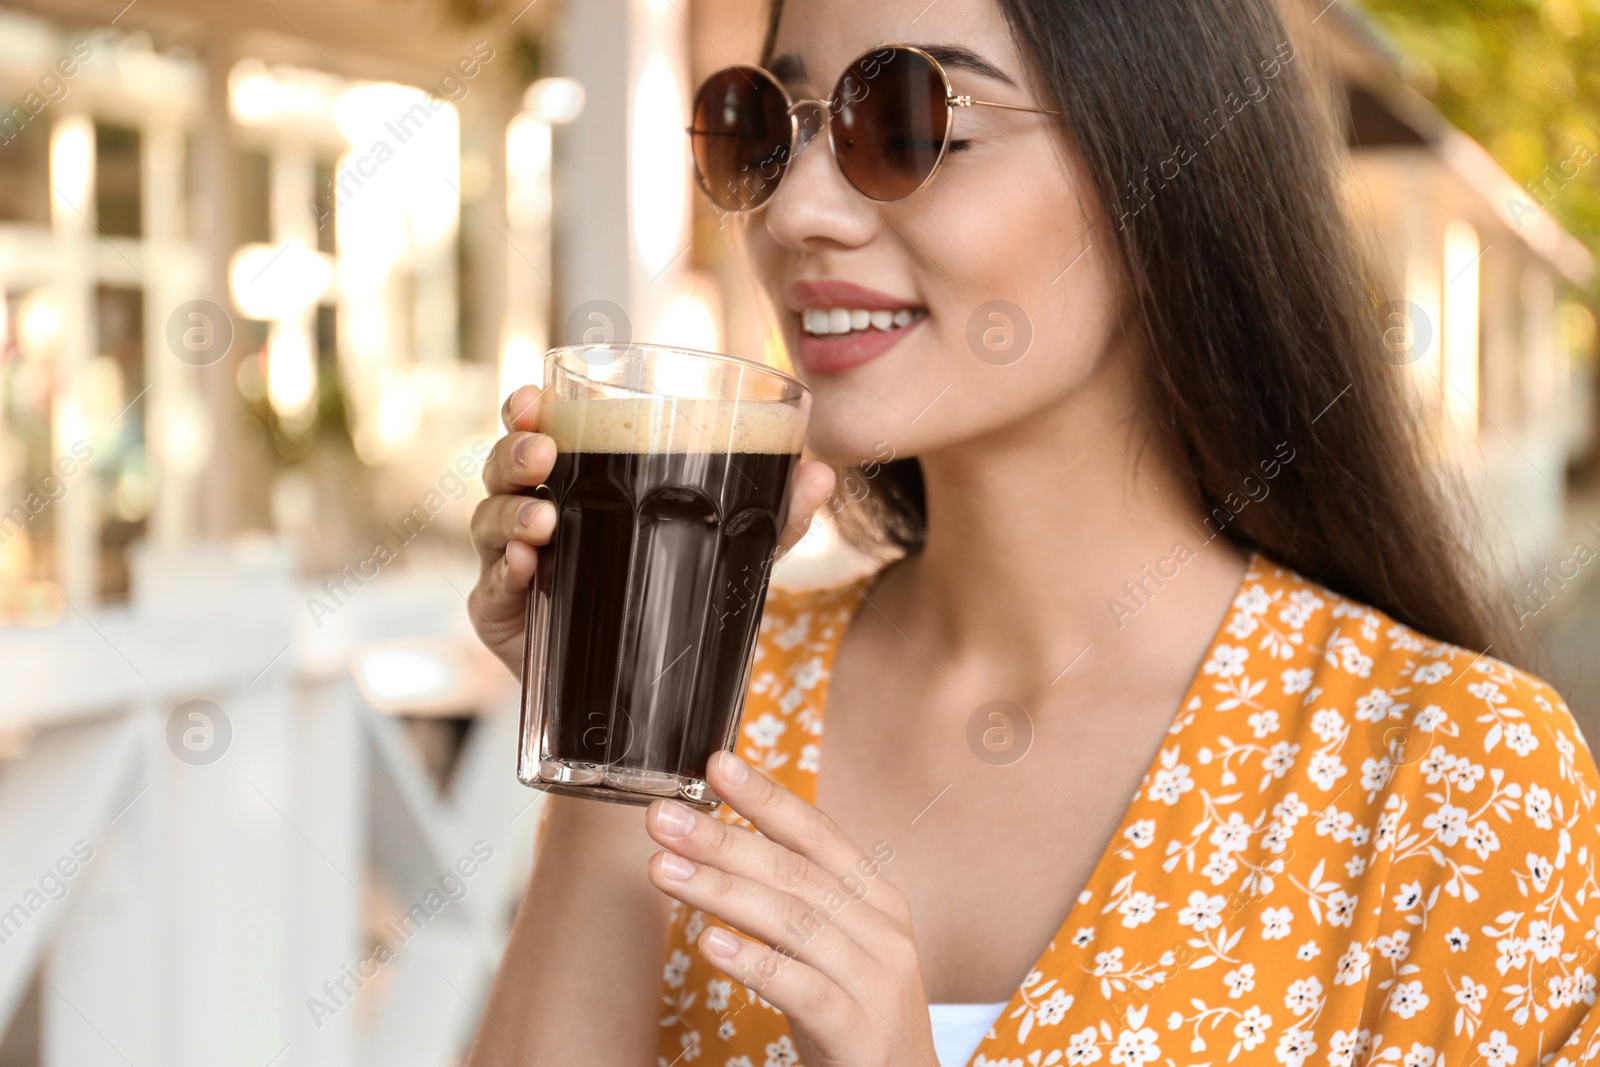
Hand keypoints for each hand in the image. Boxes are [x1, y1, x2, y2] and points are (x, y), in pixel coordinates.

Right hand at [468, 386, 837, 676]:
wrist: (649, 695)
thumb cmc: (677, 600)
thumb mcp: (732, 554)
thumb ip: (775, 518)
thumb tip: (823, 473)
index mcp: (577, 483)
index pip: (539, 432)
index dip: (526, 411)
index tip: (532, 398)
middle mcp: (535, 516)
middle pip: (502, 468)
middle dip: (514, 452)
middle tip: (543, 452)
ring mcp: (512, 567)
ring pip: (489, 523)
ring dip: (510, 512)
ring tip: (542, 519)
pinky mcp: (504, 619)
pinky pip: (490, 591)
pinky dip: (502, 573)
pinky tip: (525, 566)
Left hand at [645, 751, 935, 1066]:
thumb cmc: (856, 1013)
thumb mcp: (833, 947)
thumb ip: (795, 900)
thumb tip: (722, 845)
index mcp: (877, 899)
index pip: (818, 834)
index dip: (766, 797)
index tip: (716, 765)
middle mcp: (883, 931)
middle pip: (794, 873)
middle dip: (722, 839)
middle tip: (663, 819)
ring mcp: (877, 981)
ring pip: (792, 923)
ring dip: (721, 891)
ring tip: (665, 871)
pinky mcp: (861, 1032)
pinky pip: (802, 989)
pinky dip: (754, 963)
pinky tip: (709, 943)